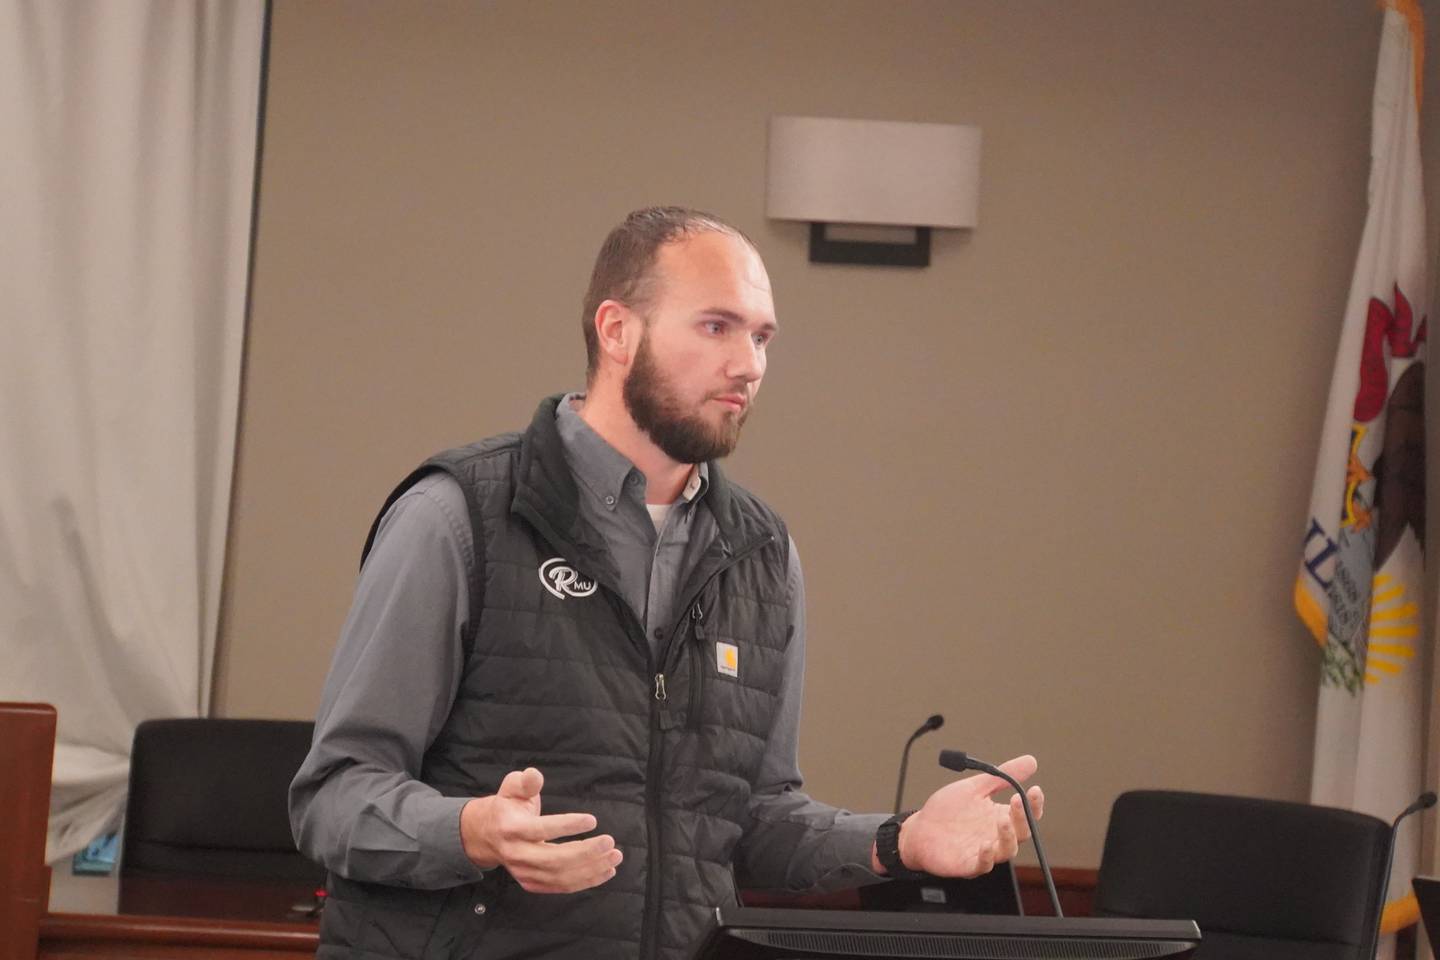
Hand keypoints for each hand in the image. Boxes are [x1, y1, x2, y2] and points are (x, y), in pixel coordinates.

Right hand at [460, 767, 622, 892]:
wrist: (487, 836)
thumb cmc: (508, 806)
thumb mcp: (512, 787)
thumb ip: (526, 782)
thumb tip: (535, 775)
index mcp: (511, 828)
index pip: (541, 830)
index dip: (567, 826)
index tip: (592, 820)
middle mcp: (516, 854)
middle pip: (554, 859)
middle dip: (585, 853)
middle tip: (609, 842)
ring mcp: (523, 872)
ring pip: (561, 876)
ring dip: (591, 868)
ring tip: (614, 856)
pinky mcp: (532, 884)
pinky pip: (562, 886)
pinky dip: (587, 881)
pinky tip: (606, 870)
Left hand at [876, 754, 1043, 878]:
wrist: (919, 829)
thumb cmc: (947, 811)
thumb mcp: (975, 788)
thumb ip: (1001, 777)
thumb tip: (1031, 761)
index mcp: (1000, 816)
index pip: (1027, 814)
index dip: (1035, 804)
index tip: (1035, 790)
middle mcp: (996, 836)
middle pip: (1022, 833)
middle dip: (1023, 817)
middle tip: (1017, 801)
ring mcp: (984, 852)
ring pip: (1007, 850)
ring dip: (1008, 837)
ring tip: (1003, 820)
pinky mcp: (968, 864)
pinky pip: (982, 865)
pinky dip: (986, 857)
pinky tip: (985, 845)